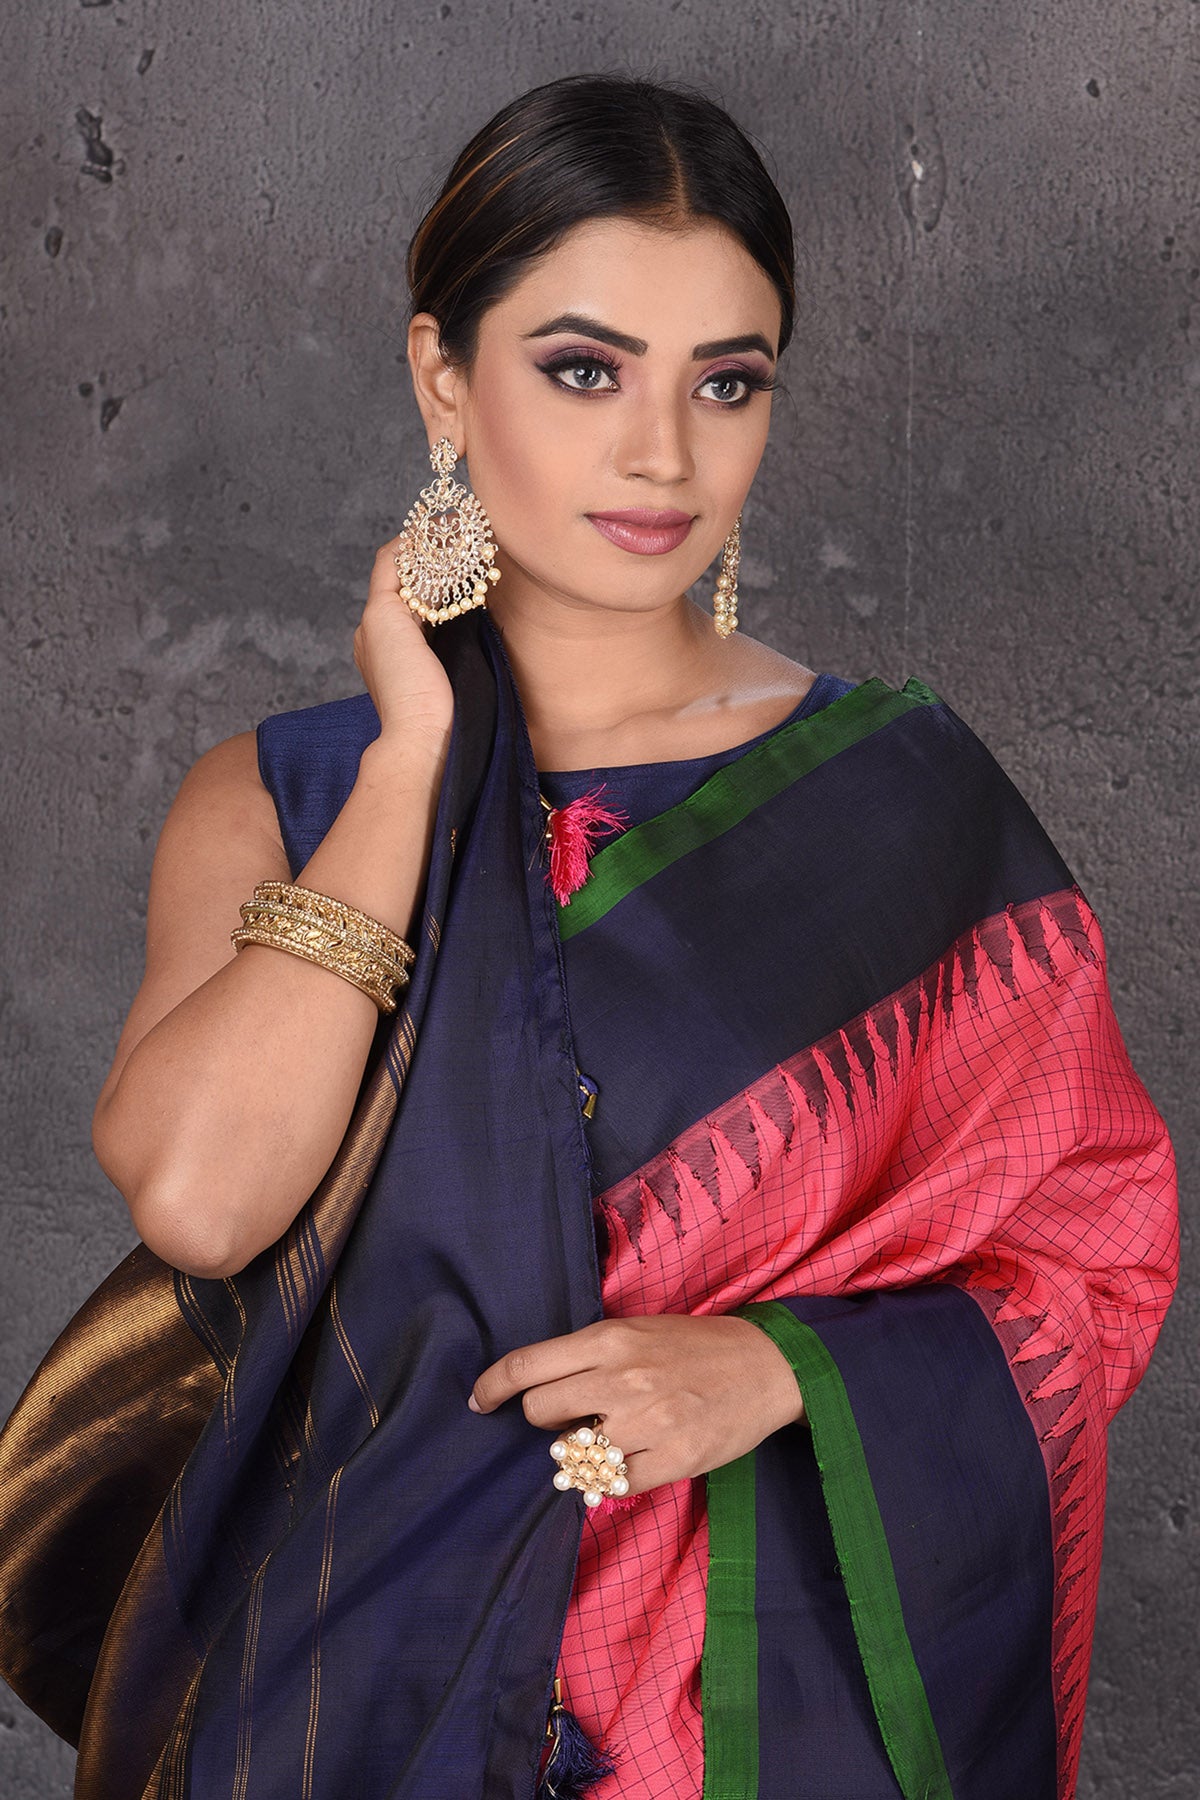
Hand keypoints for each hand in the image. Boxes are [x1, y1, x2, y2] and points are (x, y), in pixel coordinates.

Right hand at [354, 537, 454, 749]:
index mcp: (388, 650)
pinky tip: (445, 536)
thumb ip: (456, 650)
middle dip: (432, 554)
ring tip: (459, 527)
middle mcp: (374, 633)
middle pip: (401, 578)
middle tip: (465, 534)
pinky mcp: (381, 614)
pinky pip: (393, 564)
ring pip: (397, 566)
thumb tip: (484, 628)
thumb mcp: (453, 677)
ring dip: (427, 544)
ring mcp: (374, 622)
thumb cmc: (443, 720)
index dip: (435, 577)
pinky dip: (416, 545)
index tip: (465, 561)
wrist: (420, 738)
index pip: (410, 600)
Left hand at [469, 1314, 805, 1494]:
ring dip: (582, 1450)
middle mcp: (621, 1380)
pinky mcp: (673, 1462)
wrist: (766, 1365)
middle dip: (545, 1419)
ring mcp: (647, 1425)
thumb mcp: (636, 1331)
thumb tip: (536, 1390)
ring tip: (612, 1436)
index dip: (492, 1386)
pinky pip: (613, 1486)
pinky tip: (631, 1459)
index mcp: (609, 1340)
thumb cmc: (694, 1345)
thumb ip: (588, 1357)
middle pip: (538, 1413)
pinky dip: (612, 1478)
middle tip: (572, 1416)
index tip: (479, 1400)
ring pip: (575, 1454)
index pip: (526, 1366)